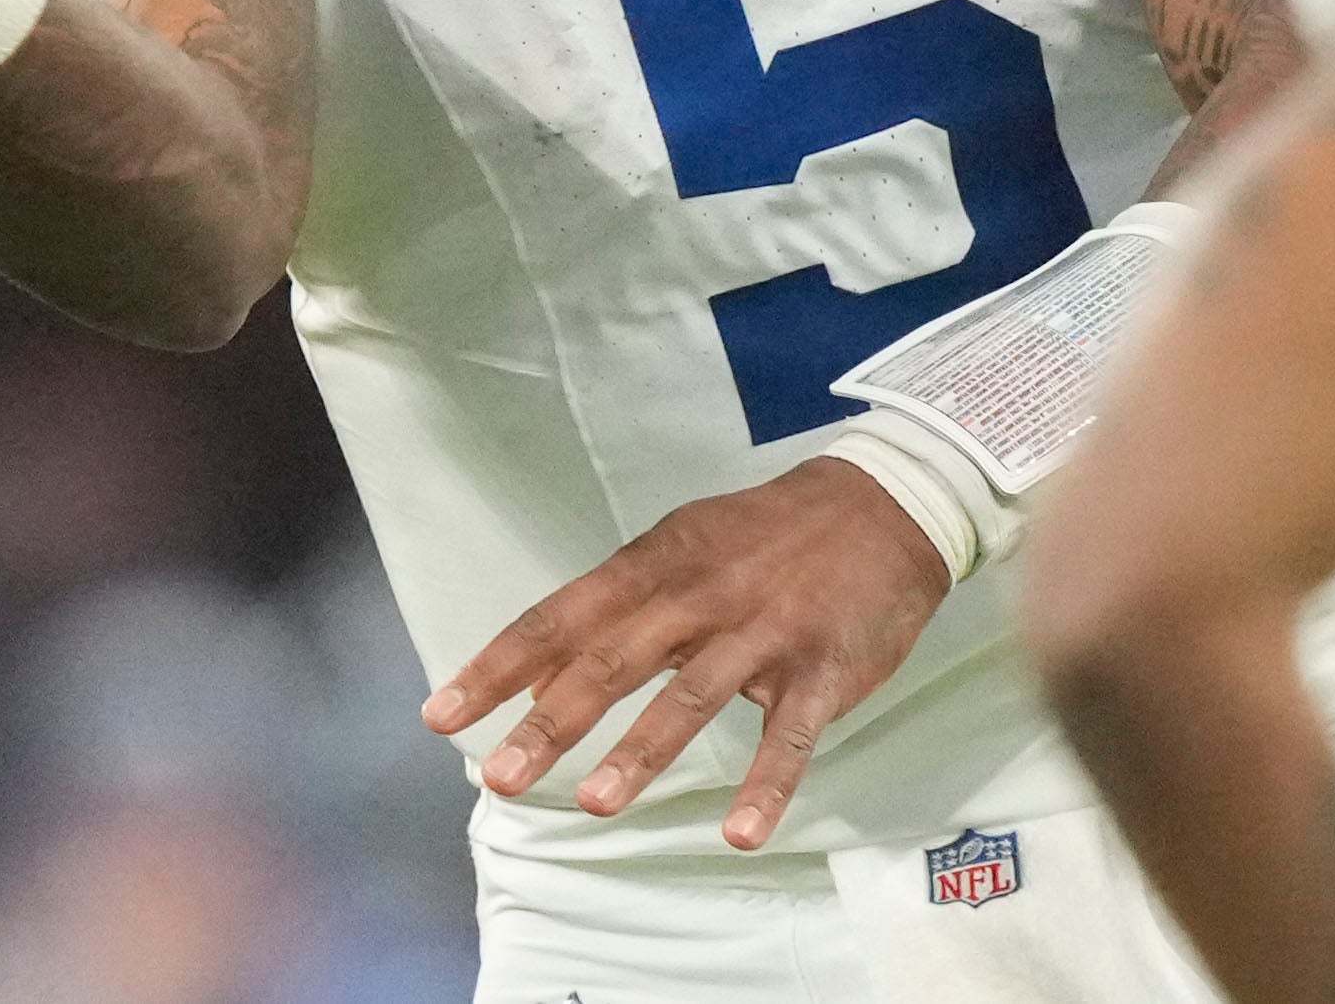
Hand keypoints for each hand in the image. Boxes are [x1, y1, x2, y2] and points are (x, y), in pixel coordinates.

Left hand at [421, 456, 955, 847]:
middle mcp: (705, 593)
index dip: (502, 665)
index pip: (565, 615)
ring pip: (696, 694)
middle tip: (503, 776)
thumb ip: (621, 604)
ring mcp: (767, 630)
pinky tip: (739, 830)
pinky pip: (791, 734)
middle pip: (617, 658)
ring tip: (595, 803)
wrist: (890, 504)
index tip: (444, 714)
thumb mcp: (688, 543)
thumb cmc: (769, 534)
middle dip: (556, 720)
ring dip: (643, 750)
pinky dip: (767, 784)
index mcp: (662, 561)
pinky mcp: (822, 668)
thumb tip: (539, 669)